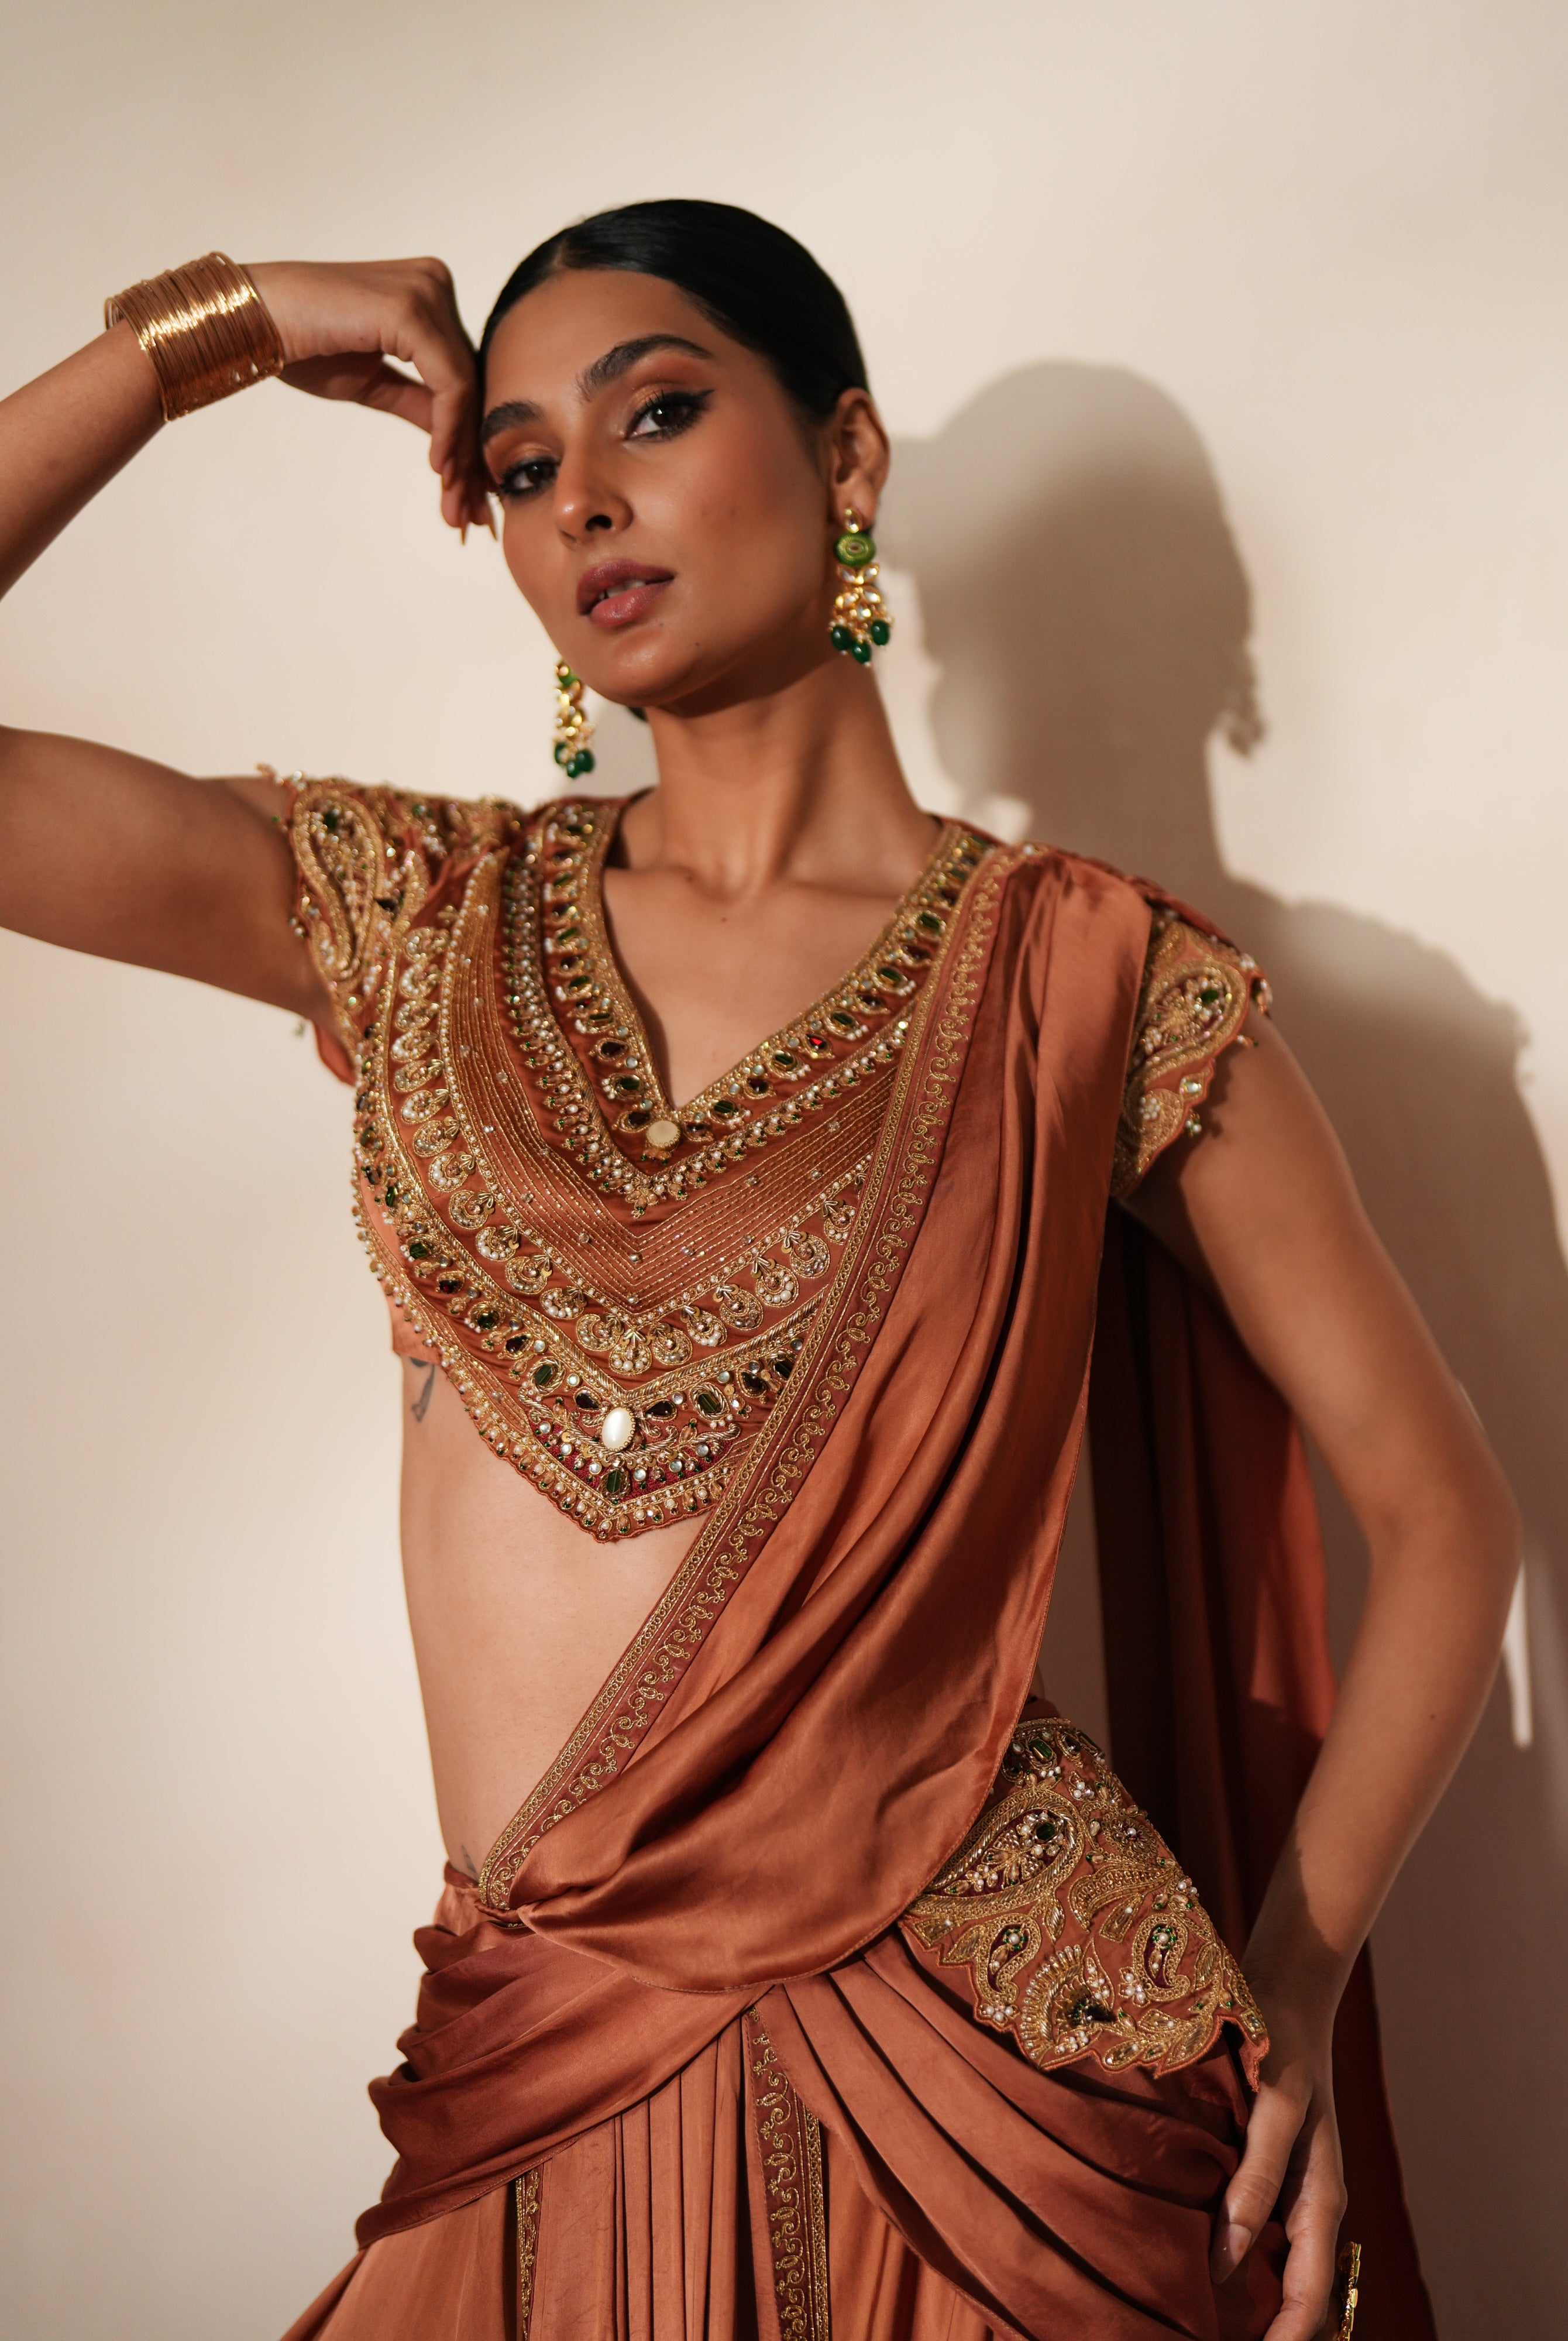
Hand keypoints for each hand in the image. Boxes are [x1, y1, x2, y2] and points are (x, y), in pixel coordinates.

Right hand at [245, 259, 491, 532]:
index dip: (469, 440)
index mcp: (428, 294)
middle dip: (470, 458)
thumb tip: (458, 445)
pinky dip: (447, 431)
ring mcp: (426, 292)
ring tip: (455, 507)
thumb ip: (421, 404)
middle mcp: (434, 282)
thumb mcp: (375, 384)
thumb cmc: (304, 347)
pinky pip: (448, 384)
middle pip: (469, 385)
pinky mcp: (411, 309)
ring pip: (464, 390)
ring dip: (460, 457)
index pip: (462, 376)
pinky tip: (439, 468)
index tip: (472, 496)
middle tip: (474, 517)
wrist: (252, 322)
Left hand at [1213, 1982, 1346, 2339]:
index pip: (1309, 2304)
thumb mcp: (1273, 2108)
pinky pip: (1255, 2233)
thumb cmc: (1281, 2044)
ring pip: (1275, 2271)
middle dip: (1263, 2333)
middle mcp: (1309, 2206)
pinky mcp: (1265, 2170)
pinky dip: (1230, 2260)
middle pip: (1295, 2299)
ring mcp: (1289, 2191)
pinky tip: (1190, 2265)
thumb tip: (1227, 2261)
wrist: (1286, 1991)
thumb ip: (1255, 2181)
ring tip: (1192, 2321)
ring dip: (1245, 2304)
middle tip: (1199, 2340)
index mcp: (1321, 2200)